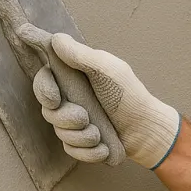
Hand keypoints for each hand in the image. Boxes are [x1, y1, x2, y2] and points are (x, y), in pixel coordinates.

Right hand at [33, 34, 180, 169]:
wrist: (146, 129)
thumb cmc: (130, 96)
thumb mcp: (108, 70)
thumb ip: (82, 55)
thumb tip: (56, 39)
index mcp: (74, 78)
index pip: (44, 79)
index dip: (43, 87)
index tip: (54, 98)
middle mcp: (70, 99)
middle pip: (47, 109)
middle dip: (65, 117)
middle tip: (83, 118)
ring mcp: (74, 122)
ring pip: (59, 132)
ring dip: (81, 135)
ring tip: (99, 133)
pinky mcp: (79, 143)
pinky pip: (70, 149)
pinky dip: (87, 151)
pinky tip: (102, 147)